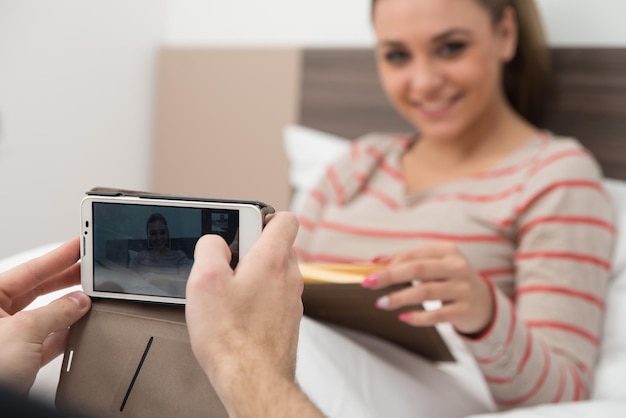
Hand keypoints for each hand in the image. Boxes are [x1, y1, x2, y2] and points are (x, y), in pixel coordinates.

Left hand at [0, 237, 91, 392]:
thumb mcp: (24, 331)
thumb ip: (56, 312)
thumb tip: (79, 302)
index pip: (29, 270)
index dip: (58, 256)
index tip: (80, 245)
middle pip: (38, 290)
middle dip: (66, 281)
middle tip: (91, 269)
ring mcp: (7, 340)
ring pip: (45, 315)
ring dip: (68, 310)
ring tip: (91, 299)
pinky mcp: (18, 362)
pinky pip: (47, 340)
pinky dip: (65, 334)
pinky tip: (80, 328)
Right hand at [186, 212, 304, 411]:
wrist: (252, 379)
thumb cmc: (231, 336)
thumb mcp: (205, 280)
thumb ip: (210, 248)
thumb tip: (214, 242)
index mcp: (273, 258)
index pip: (285, 219)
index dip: (262, 216)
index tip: (239, 227)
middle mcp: (289, 276)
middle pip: (275, 246)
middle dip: (250, 249)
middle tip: (225, 266)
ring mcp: (291, 300)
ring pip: (273, 273)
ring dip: (252, 276)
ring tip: (227, 294)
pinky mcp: (286, 320)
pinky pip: (272, 297)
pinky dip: (256, 298)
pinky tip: (236, 314)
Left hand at [363, 242, 493, 334]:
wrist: (484, 302)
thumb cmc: (450, 280)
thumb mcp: (435, 265)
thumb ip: (407, 261)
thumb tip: (375, 262)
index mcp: (448, 251)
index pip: (415, 254)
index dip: (392, 263)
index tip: (371, 271)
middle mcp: (457, 267)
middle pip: (418, 270)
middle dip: (390, 276)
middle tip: (368, 283)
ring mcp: (463, 289)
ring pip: (426, 292)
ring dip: (400, 298)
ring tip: (381, 303)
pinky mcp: (464, 310)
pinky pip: (437, 315)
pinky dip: (419, 317)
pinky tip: (403, 318)